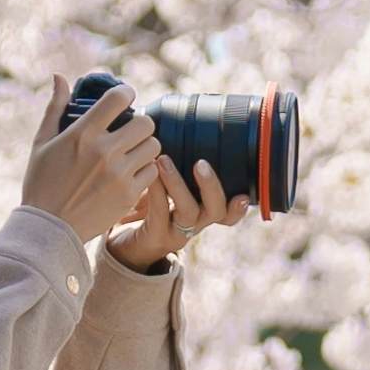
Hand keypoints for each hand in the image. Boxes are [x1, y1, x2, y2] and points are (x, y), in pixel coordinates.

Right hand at [28, 79, 168, 242]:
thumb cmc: (41, 182)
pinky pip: (152, 171)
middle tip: (130, 130)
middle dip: (139, 123)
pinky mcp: (129, 195)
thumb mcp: (42, 143)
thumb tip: (59, 76)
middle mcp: (104, 151)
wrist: (49, 227)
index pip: (119, 98)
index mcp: (83, 134)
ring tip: (131, 151)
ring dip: (145, 146)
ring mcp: (119, 174)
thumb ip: (54, 108)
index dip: (126, 93)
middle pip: (145, 122)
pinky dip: (145, 169)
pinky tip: (131, 172)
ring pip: (153, 146)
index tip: (124, 98)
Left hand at [108, 153, 257, 271]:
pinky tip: (149, 172)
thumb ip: (178, 167)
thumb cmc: (148, 208)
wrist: (127, 243)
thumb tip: (177, 126)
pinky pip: (160, 212)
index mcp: (204, 213)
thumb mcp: (167, 190)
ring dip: (178, 184)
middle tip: (201, 163)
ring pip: (188, 211)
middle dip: (211, 186)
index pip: (230, 212)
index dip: (240, 206)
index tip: (242, 193)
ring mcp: (177, 233)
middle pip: (218, 211)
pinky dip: (156, 190)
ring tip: (163, 160)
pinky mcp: (156, 236)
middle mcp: (196, 224)